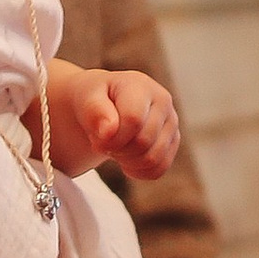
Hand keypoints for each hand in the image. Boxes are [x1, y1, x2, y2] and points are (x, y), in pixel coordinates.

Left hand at [56, 67, 179, 179]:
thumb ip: (94, 111)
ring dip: (127, 161)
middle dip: (118, 150)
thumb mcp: (85, 98)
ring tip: (116, 148)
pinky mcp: (173, 141)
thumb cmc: (94, 99)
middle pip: (143, 142)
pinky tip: (126, 160)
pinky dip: (139, 171)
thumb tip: (108, 131)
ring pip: (153, 158)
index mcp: (141, 86)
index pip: (133, 120)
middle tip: (104, 143)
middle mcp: (162, 101)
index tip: (96, 140)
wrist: (103, 104)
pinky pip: (159, 169)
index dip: (112, 138)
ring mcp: (171, 122)